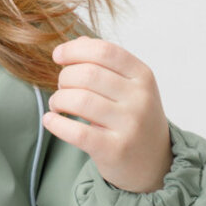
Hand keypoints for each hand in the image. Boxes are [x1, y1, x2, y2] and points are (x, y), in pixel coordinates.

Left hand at [42, 36, 172, 193]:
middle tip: (61, 87)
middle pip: (88, 74)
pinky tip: (51, 120)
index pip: (104, 51)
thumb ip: (105, 63)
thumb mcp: (130, 86)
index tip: (57, 55)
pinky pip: (76, 132)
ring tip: (57, 104)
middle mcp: (140, 98)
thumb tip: (75, 43)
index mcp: (143, 76)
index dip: (75, 50)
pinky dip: (56, 123)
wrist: (154, 163)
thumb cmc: (134, 118)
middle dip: (64, 77)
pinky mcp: (114, 150)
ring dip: (58, 99)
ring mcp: (129, 125)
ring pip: (79, 100)